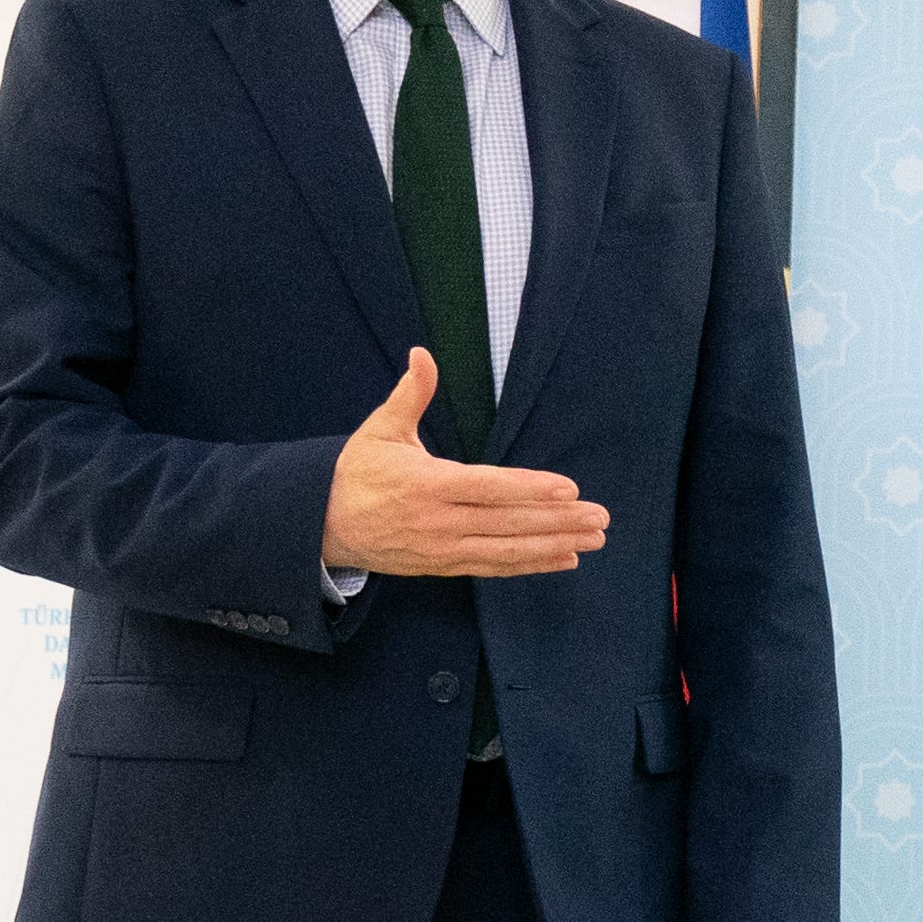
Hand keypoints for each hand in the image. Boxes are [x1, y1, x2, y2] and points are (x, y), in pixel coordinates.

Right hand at [324, 349, 607, 576]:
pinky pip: (494, 567)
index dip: (529, 489)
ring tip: (593, 540)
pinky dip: (530, 564)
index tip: (569, 489)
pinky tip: (564, 558)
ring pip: (506, 550)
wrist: (322, 525)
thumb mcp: (380, 429)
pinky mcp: (443, 566)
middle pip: (507, 523)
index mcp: (426, 484)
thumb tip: (422, 354)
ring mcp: (442, 549)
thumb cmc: (357, 472)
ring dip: (553, 545)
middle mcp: (438, 522)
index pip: (488, 488)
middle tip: (600, 517)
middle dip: (558, 521)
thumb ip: (410, 394)